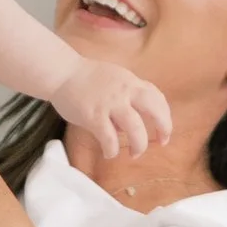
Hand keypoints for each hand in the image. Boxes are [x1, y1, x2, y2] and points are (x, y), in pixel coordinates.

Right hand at [56, 57, 173, 164]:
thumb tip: (128, 127)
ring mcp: (110, 104)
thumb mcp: (114, 79)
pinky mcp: (94, 116)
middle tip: (161, 142)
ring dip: (139, 144)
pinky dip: (112, 150)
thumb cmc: (86, 78)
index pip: (157, 97)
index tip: (164, 130)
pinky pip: (110, 138)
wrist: (61, 73)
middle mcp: (124, 91)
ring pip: (135, 128)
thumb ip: (126, 97)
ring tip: (135, 153)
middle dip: (163, 128)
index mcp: (131, 82)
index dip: (165, 116)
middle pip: (155, 110)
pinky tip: (109, 153)